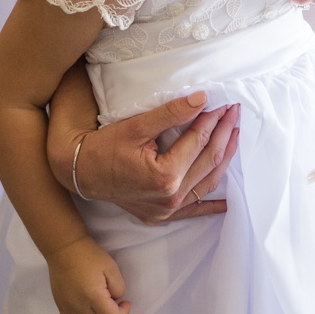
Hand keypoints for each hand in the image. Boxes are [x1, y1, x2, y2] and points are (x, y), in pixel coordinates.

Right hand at [47, 237, 128, 313]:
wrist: (63, 249)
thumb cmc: (88, 255)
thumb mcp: (111, 267)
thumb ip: (119, 288)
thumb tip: (115, 300)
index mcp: (92, 296)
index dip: (123, 313)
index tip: (126, 303)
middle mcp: (78, 306)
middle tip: (118, 308)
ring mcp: (67, 307)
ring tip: (104, 313)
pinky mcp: (60, 306)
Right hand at [73, 91, 240, 224]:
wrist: (79, 172)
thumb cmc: (103, 147)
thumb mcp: (136, 126)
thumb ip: (171, 113)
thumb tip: (201, 98)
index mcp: (165, 176)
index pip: (197, 142)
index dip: (212, 120)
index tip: (223, 104)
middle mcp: (170, 197)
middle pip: (207, 161)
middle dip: (223, 134)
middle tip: (234, 113)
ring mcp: (167, 210)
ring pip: (206, 183)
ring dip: (223, 159)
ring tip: (234, 136)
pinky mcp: (161, 215)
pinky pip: (193, 210)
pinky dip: (211, 205)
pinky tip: (227, 202)